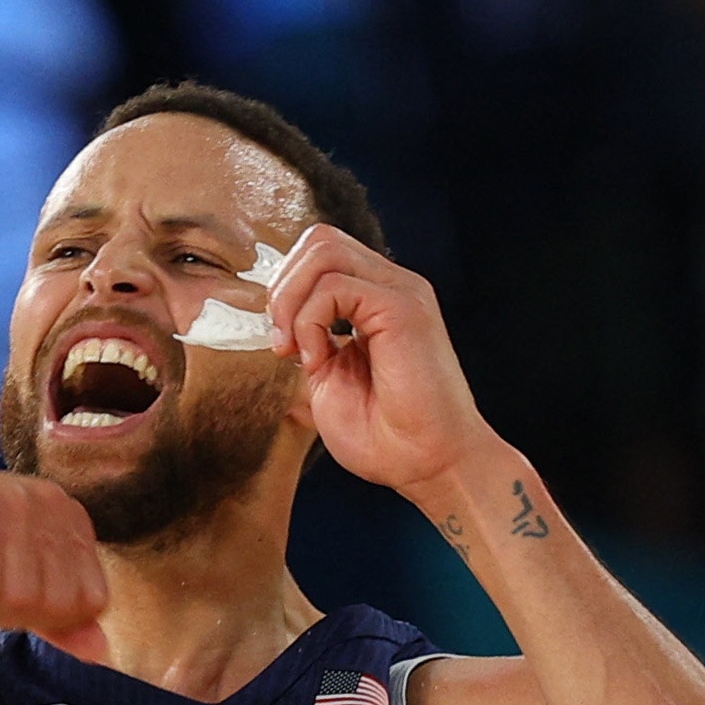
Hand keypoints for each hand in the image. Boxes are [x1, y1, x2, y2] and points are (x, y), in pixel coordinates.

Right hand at [0, 448, 108, 662]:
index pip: (92, 600)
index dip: (44, 614)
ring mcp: (11, 505)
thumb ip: (59, 617)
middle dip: (7, 610)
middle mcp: (48, 504)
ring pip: (14, 601)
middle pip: (54, 605)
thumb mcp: (11, 581)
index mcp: (69, 515)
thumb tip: (102, 652)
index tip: (3, 585)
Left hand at [266, 225, 495, 496]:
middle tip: (282, 344)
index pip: (320, 255)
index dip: (285, 289)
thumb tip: (275, 321)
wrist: (430, 464)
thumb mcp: (328, 381)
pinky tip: (319, 360)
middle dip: (282, 287)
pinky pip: (334, 285)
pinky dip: (310, 321)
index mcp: (374, 300)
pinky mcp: (402, 307)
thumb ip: (308, 342)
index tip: (280, 345)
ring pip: (322, 249)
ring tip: (296, 350)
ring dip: (291, 300)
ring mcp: (399, 292)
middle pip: (319, 240)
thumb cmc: (386, 437)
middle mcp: (389, 286)